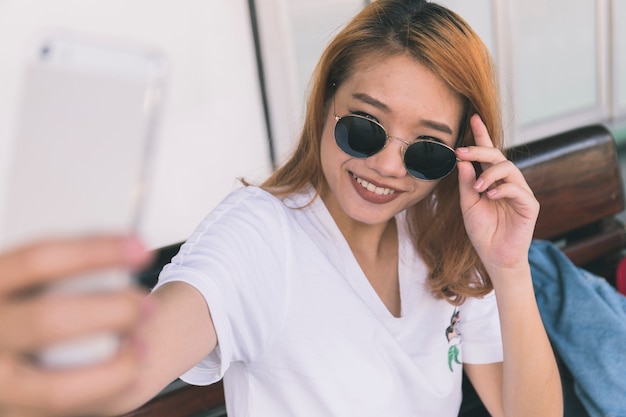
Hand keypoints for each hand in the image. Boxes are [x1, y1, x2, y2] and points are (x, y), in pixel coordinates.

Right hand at [0, 235, 151, 416]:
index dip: (95, 252)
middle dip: (112, 311)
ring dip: (114, 365)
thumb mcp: (42, 281)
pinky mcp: (17, 411)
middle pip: (48, 320)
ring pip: (56, 385)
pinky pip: (67, 405)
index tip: (141, 249)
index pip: (38, 260)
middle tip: (146, 305)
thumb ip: (69, 273)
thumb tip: (128, 254)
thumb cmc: (45, 305)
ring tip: (142, 345)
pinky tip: (129, 366)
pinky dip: (107, 385)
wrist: (21, 356)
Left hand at [456, 114, 538, 272]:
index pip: (487, 153)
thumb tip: (461, 160)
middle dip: (479, 150)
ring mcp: (520, 192)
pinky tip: (490, 195)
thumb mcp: (468, 205)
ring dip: (490, 174)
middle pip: (497, 156)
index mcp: (491, 180)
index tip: (473, 117)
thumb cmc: (481, 231)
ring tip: (478, 187)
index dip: (481, 135)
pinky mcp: (529, 204)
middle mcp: (507, 182)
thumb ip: (466, 183)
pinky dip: (502, 189)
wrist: (494, 256)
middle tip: (461, 152)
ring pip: (508, 169)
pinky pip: (517, 189)